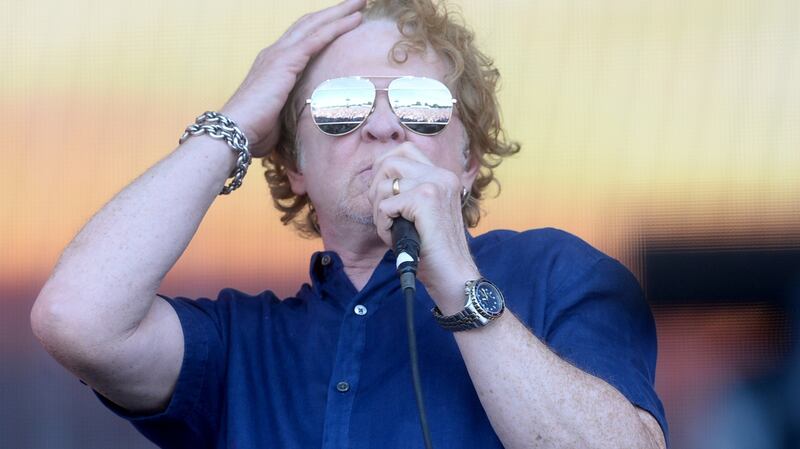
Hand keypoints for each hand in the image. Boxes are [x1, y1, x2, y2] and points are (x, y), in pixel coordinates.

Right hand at [219, 0, 364, 157]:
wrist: (234, 131)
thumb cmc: (254, 132)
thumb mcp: (279, 117)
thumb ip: (293, 111)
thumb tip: (308, 124)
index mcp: (272, 65)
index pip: (301, 38)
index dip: (322, 27)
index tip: (344, 20)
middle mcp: (274, 53)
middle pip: (309, 24)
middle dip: (334, 12)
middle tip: (358, 2)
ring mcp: (278, 55)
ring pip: (315, 25)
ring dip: (340, 12)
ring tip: (361, 2)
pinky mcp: (285, 62)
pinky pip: (316, 39)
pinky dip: (336, 27)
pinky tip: (354, 20)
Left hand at [368, 143, 480, 311]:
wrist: (453, 275)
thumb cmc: (433, 249)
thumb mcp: (420, 213)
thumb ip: (407, 191)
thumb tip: (376, 178)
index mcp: (442, 175)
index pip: (404, 150)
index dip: (384, 169)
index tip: (385, 195)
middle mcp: (441, 175)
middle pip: (388, 161)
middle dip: (376, 188)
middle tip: (384, 214)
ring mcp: (435, 184)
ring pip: (383, 185)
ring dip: (379, 212)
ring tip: (392, 229)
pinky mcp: (426, 199)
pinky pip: (385, 206)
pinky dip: (383, 226)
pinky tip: (396, 238)